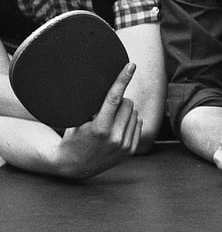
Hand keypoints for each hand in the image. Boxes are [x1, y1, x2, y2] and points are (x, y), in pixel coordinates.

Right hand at [55, 63, 141, 178]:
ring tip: (109, 121)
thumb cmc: (72, 138)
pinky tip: (117, 127)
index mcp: (99, 128)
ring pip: (135, 113)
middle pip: (127, 103)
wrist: (73, 166)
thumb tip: (107, 85)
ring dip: (125, 111)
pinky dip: (130, 120)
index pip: (114, 98)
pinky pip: (138, 123)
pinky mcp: (130, 150)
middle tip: (106, 108)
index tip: (131, 65)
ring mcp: (124, 145)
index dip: (122, 79)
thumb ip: (93, 105)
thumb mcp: (77, 121)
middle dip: (119, 101)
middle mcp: (115, 137)